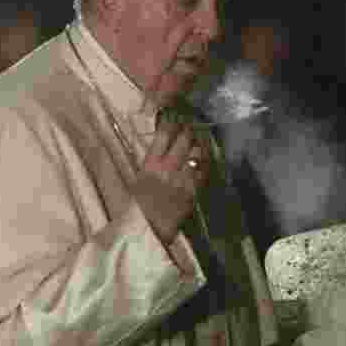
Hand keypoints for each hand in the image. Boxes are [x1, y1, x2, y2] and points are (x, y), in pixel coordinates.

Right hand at [131, 121, 207, 244]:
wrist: (149, 228)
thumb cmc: (140, 204)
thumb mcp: (140, 177)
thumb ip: (153, 160)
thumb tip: (164, 142)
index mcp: (150, 164)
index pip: (164, 134)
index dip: (173, 122)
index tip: (177, 116)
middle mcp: (167, 169)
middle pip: (184, 140)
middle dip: (189, 129)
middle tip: (192, 125)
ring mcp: (182, 180)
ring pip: (197, 153)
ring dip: (200, 143)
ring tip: (201, 138)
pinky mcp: (193, 191)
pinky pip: (204, 170)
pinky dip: (205, 161)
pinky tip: (205, 156)